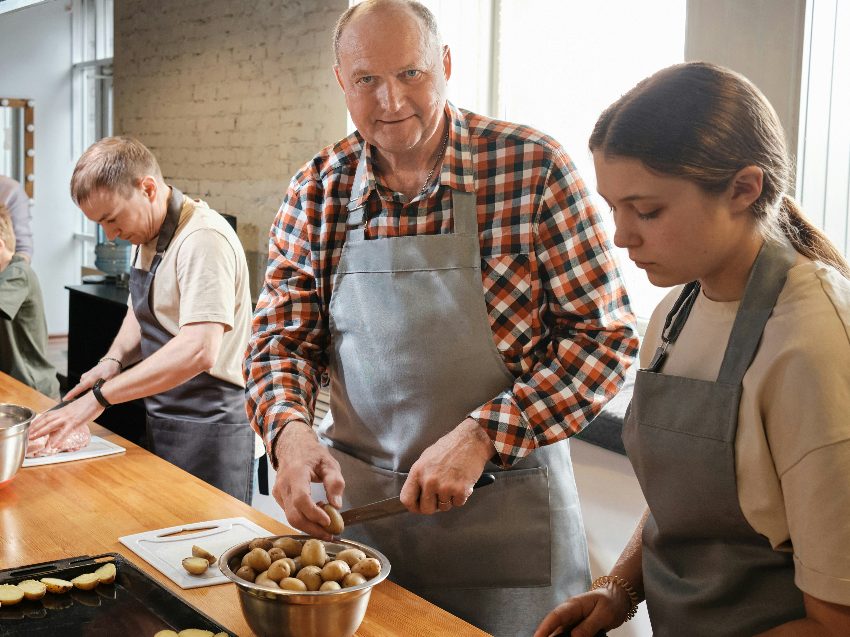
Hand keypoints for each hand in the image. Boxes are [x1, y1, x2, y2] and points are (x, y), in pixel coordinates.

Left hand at [28, 392, 103, 450]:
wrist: (98, 396)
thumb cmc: (90, 402)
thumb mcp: (77, 408)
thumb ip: (70, 414)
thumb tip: (68, 420)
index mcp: (63, 410)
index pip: (46, 415)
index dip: (37, 422)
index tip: (31, 427)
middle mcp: (63, 413)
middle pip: (45, 421)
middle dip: (35, 428)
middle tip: (27, 434)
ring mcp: (68, 418)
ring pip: (51, 425)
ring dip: (41, 432)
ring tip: (33, 438)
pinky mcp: (75, 422)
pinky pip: (65, 432)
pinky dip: (58, 439)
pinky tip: (54, 445)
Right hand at [64, 359, 121, 400]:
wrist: (111, 360)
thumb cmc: (111, 370)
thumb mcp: (109, 380)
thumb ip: (101, 387)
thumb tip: (96, 394)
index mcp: (90, 379)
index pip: (78, 388)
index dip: (71, 394)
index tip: (64, 399)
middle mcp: (85, 377)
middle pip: (79, 389)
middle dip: (76, 396)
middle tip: (77, 403)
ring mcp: (85, 376)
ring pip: (83, 387)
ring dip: (84, 392)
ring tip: (91, 396)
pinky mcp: (87, 376)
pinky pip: (85, 384)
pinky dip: (87, 388)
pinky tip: (93, 389)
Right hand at [271, 421, 344, 539]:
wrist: (292, 446)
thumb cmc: (311, 453)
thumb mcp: (329, 463)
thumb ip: (335, 482)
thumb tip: (336, 505)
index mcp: (296, 473)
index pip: (301, 500)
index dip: (314, 514)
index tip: (328, 521)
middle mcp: (284, 485)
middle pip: (294, 515)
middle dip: (312, 529)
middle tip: (329, 534)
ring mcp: (278, 492)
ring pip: (290, 518)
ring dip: (309, 525)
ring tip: (325, 523)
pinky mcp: (278, 497)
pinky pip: (289, 513)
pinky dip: (303, 518)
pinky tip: (315, 514)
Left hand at [401, 417, 492, 514]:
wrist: (471, 440)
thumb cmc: (450, 447)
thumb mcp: (426, 458)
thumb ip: (420, 477)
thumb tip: (417, 494)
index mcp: (417, 472)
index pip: (406, 499)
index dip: (414, 506)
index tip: (420, 506)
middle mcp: (429, 481)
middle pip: (426, 509)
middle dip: (434, 506)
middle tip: (440, 496)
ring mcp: (444, 487)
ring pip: (444, 507)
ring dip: (449, 499)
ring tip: (453, 482)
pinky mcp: (460, 490)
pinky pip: (458, 503)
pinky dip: (461, 496)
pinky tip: (462, 482)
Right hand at [533, 588, 629, 636]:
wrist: (617, 598)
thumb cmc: (611, 601)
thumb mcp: (603, 614)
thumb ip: (589, 625)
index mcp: (574, 605)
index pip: (556, 616)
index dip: (545, 627)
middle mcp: (569, 613)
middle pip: (554, 627)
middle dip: (546, 636)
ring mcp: (572, 621)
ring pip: (559, 633)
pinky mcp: (576, 628)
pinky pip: (567, 635)